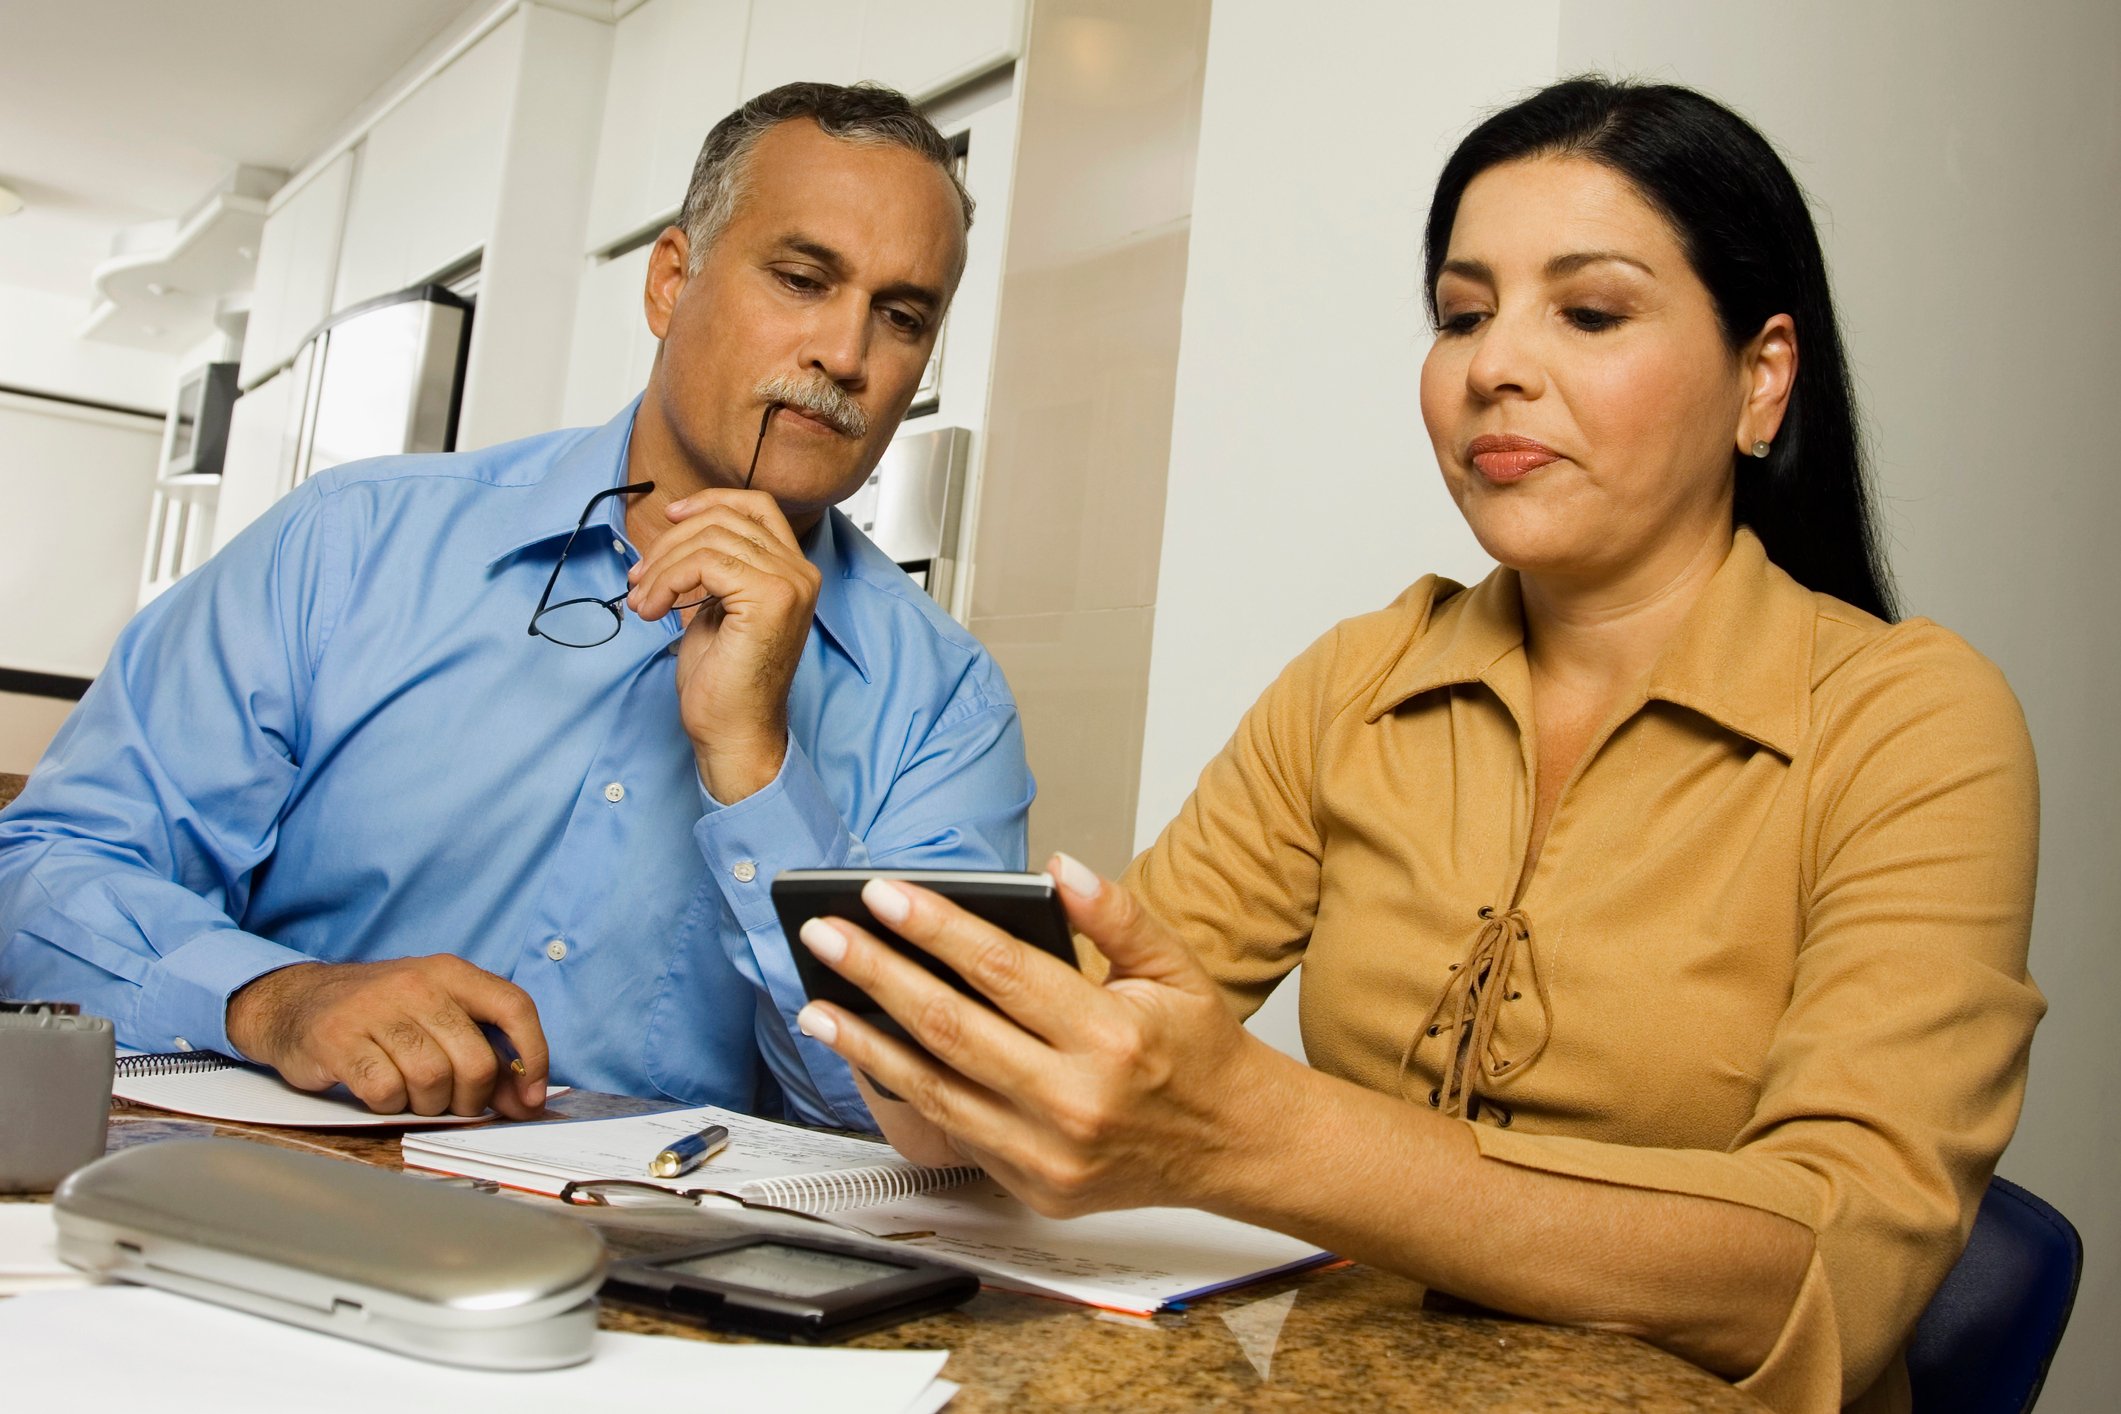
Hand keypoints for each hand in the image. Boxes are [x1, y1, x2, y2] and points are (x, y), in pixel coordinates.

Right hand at [225, 955, 550, 1117]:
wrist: (294, 1002)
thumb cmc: (379, 1015)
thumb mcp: (436, 1017)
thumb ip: (485, 1054)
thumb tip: (528, 1102)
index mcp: (451, 972)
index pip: (515, 1007)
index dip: (533, 1056)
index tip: (530, 1097)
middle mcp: (417, 983)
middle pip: (475, 1060)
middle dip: (471, 1098)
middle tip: (454, 1103)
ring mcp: (376, 1008)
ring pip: (432, 1079)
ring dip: (428, 1104)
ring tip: (412, 1094)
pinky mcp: (338, 1039)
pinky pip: (386, 1090)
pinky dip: (389, 1104)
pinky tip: (380, 1092)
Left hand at [627, 489, 819, 803]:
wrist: (734, 732)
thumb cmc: (724, 682)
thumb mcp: (716, 609)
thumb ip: (714, 569)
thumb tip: (677, 531)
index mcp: (793, 572)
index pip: (757, 507)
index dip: (710, 502)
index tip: (669, 518)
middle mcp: (799, 573)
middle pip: (726, 519)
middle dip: (670, 542)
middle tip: (639, 578)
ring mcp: (789, 584)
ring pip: (710, 538)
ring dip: (662, 566)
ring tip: (642, 600)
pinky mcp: (770, 598)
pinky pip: (705, 562)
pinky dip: (668, 580)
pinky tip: (653, 610)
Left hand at [791, 855, 1291, 1216]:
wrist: (1235, 1145)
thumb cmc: (1198, 1051)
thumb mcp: (1175, 968)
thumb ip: (1116, 916)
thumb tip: (1058, 867)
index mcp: (1112, 1035)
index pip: (1002, 969)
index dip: (935, 928)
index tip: (882, 896)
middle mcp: (1076, 1099)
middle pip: (952, 1026)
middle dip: (878, 974)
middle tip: (826, 936)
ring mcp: (1050, 1153)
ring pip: (937, 1088)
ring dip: (867, 1043)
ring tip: (818, 1005)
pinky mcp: (1036, 1186)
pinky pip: (956, 1132)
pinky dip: (906, 1092)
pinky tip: (871, 1057)